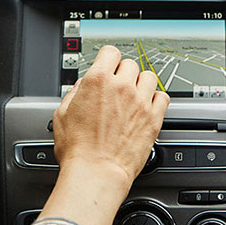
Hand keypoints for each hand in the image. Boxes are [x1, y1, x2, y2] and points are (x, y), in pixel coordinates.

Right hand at [18, 46, 168, 224]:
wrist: (96, 172)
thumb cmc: (78, 149)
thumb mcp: (62, 114)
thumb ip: (74, 94)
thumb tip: (82, 87)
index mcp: (97, 81)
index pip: (111, 52)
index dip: (108, 59)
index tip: (108, 66)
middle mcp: (121, 87)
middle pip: (130, 64)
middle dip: (123, 73)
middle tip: (118, 87)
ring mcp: (140, 102)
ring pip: (150, 77)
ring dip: (142, 83)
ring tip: (134, 95)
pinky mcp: (153, 118)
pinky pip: (163, 97)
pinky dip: (156, 99)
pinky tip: (147, 107)